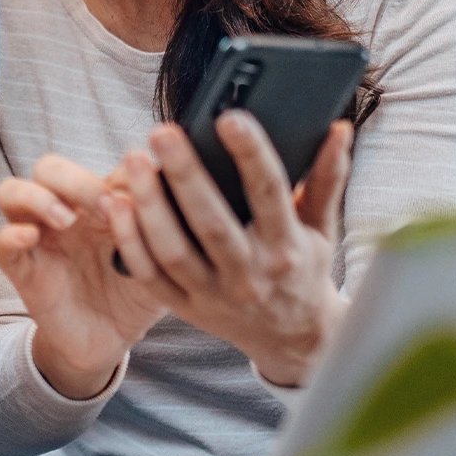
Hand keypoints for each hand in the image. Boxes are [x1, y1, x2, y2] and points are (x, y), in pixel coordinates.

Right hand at [0, 155, 166, 398]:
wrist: (111, 342)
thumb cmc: (135, 294)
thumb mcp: (158, 261)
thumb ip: (165, 230)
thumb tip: (180, 192)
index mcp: (99, 204)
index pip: (99, 168)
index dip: (122, 174)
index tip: (144, 196)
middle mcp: (65, 212)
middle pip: (50, 169)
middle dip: (77, 180)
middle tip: (106, 206)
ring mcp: (39, 238)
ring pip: (12, 191)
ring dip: (38, 197)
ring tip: (65, 219)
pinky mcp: (23, 269)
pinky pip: (1, 244)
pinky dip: (11, 235)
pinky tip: (31, 237)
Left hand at [106, 116, 353, 387]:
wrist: (291, 338)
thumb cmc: (303, 268)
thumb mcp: (321, 227)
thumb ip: (327, 177)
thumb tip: (340, 128)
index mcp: (287, 247)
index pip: (268, 193)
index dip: (251, 154)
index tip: (230, 116)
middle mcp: (250, 274)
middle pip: (212, 222)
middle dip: (185, 175)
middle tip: (163, 132)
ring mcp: (213, 295)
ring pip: (173, 250)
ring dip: (149, 205)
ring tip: (134, 160)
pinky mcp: (185, 307)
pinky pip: (150, 274)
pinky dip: (129, 240)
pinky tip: (116, 203)